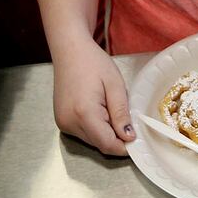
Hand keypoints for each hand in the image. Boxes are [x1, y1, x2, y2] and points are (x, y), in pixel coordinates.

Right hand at [52, 37, 135, 155]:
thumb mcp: (115, 85)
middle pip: (99, 144)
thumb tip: (129, 137)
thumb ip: (121, 113)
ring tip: (108, 107)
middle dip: (115, 137)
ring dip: (104, 132)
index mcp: (84, 113)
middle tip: (124, 116)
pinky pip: (82, 133)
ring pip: (91, 140)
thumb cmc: (93, 62)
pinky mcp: (61, 121)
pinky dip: (94, 127)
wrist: (69, 50)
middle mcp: (69, 122)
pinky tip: (97, 109)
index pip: (107, 144)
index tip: (137, 139)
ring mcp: (62, 123)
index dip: (124, 146)